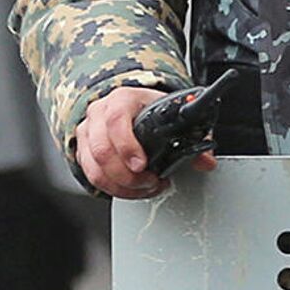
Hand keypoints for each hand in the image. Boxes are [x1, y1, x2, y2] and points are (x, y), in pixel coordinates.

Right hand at [73, 85, 218, 198]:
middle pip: (102, 149)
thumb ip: (193, 138)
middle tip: (150, 182)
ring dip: (121, 186)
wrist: (131, 106)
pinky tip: (132, 189)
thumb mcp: (172, 117)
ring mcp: (88, 132)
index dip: (127, 145)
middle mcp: (100, 113)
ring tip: (145, 188)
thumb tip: (205, 161)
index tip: (142, 165)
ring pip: (94, 167)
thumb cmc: (151, 111)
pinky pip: (91, 176)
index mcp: (123, 99)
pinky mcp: (83, 150)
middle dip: (127, 175)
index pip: (117, 119)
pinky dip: (113, 188)